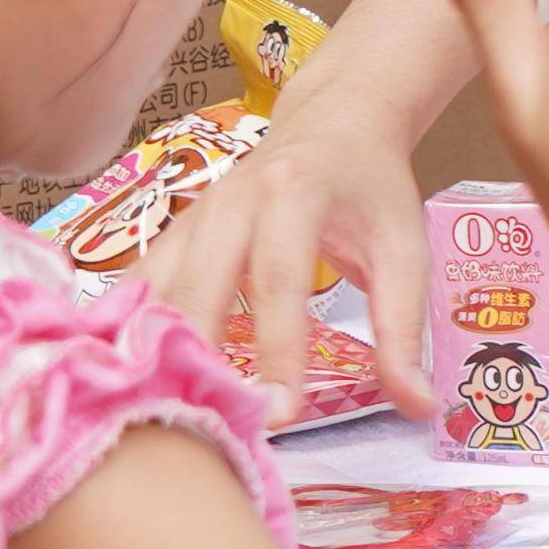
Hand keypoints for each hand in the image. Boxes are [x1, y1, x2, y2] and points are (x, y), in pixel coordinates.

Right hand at [151, 0, 464, 406]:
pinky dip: (133, 329)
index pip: (279, 280)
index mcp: (294, 193)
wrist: (334, 120)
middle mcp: (231, 198)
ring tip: (168, 417)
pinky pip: (142, 283)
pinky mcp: (175, 231)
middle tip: (213, 428)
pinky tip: (129, 379)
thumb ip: (404, 328)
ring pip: (159, 287)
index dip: (277, 350)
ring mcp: (194, 213)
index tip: (280, 416)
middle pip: (200, 284)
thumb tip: (419, 408)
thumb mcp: (403, 249)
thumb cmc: (371, 190)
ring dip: (157, 349)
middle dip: (201, 357)